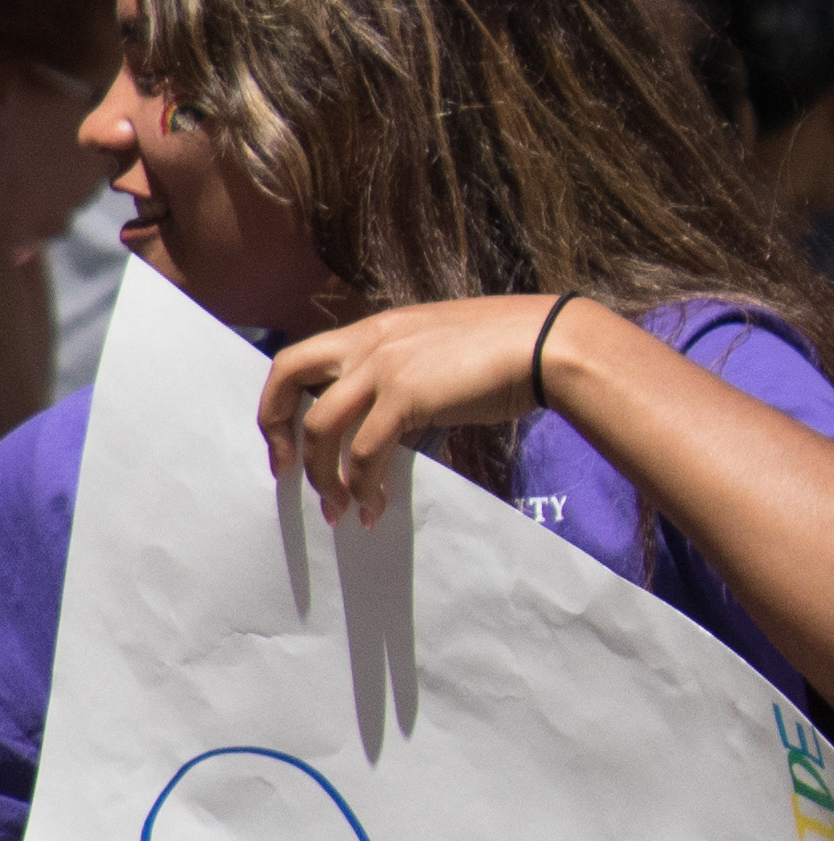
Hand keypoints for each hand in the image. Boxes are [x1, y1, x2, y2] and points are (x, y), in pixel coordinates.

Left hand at [261, 295, 582, 525]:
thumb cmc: (511, 347)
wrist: (548, 344)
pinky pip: (364, 452)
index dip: (279, 404)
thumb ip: (404, 370)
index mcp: (375, 329)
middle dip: (277, 432)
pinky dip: (364, 486)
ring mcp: (385, 367)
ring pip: (322, 428)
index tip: (287, 444)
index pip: (299, 359)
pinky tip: (377, 508)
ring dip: (325, 477)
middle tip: (288, 474)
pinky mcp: (407, 397)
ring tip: (340, 511)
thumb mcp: (440, 348)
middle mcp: (369, 342)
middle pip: (288, 378)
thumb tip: (388, 416)